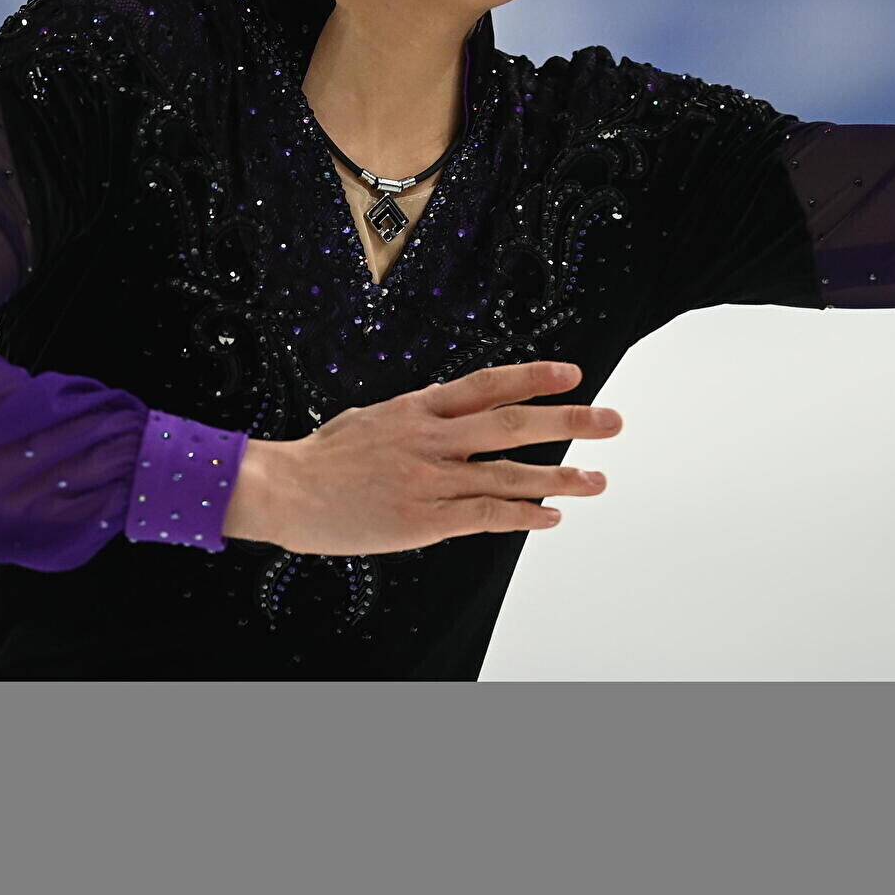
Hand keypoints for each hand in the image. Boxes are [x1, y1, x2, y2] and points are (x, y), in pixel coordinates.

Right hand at [219, 360, 617, 555]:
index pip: (487, 385)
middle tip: (612, 421)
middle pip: (512, 424)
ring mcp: (429, 479)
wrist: (282, 489)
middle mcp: (431, 438)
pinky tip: (551, 518)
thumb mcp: (370, 419)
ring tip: (597, 480)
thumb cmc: (320, 458)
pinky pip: (485, 516)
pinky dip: (522, 516)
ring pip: (507, 474)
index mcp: (418, 408)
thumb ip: (414, 418)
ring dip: (559, 477)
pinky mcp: (423, 520)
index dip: (533, 377)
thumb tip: (442, 414)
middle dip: (569, 422)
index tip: (572, 374)